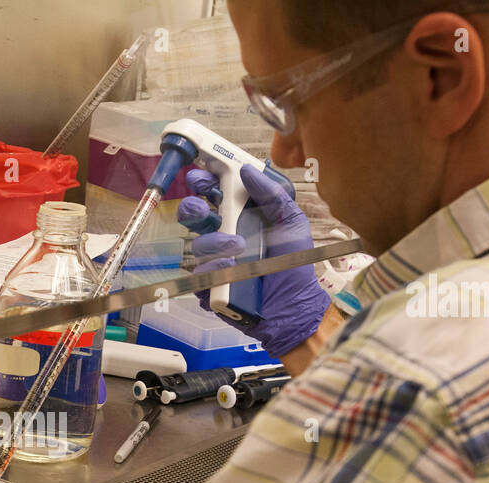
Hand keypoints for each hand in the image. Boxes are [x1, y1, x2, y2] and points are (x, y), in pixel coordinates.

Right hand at [177, 165, 330, 358]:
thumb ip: (272, 194)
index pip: (215, 194)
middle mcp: (225, 237)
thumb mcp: (291, 223)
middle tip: (204, 209)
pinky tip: (229, 268)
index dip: (205, 182)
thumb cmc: (294, 266)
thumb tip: (247, 169)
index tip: (203, 175)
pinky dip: (213, 268)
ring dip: (214, 242)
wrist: (294, 307)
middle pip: (195, 216)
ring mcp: (216, 262)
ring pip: (197, 244)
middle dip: (194, 208)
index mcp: (242, 217)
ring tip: (238, 248)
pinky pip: (199, 274)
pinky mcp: (210, 286)